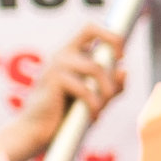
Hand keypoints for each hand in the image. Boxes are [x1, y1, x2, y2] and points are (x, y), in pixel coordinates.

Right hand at [1, 28, 123, 160]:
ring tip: (102, 108)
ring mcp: (56, 65)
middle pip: (90, 30)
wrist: (36, 131)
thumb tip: (125, 71)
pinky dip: (93, 104)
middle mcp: (63, 54)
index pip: (91, 29)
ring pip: (95, 67)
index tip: (121, 56)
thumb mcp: (94, 98)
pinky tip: (92, 116)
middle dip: (112, 48)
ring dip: (106, 89)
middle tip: (113, 85)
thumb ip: (110, 86)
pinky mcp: (52, 81)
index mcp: (71, 54)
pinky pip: (84, 88)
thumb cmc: (64, 115)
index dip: (111, 35)